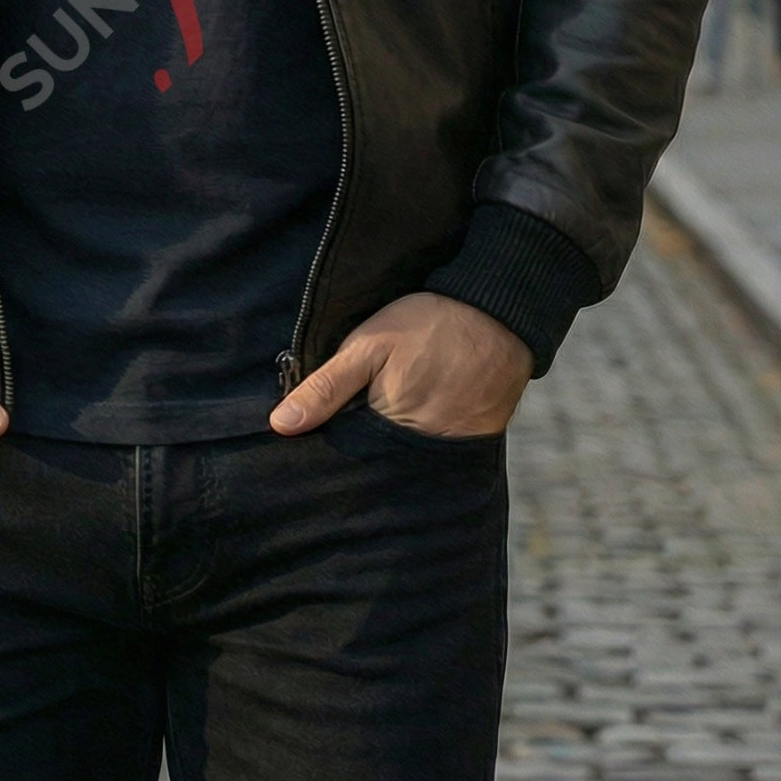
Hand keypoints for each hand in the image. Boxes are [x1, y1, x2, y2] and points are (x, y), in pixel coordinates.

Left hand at [269, 292, 533, 439]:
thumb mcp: (368, 347)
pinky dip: (421, 447)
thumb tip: (280, 425)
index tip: (311, 444)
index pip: (347, 458)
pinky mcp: (475, 446)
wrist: (500, 314)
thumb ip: (325, 387)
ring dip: (390, 453)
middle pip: (377, 467)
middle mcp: (421, 454)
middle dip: (359, 455)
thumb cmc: (428, 326)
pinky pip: (438, 459)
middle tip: (350, 431)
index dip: (330, 448)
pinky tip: (412, 425)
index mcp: (388, 431)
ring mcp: (450, 453)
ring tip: (379, 429)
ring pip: (405, 465)